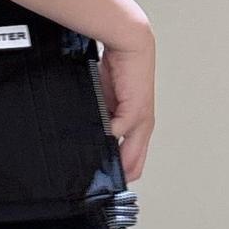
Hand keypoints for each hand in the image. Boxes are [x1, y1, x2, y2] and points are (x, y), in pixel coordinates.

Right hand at [99, 25, 153, 184]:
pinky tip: (94, 144)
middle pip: (135, 165)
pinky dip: (106, 142)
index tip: (101, 180)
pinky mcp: (135, 112)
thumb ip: (100, 117)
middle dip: (117, 175)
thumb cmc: (117, 67)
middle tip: (98, 184)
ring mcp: (141, 121)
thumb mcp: (105, 98)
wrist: (129, 43)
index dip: (118, 171)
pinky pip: (118, 135)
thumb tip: (86, 135)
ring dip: (113, 163)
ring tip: (95, 171)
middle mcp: (142, 126)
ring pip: (130, 156)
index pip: (132, 160)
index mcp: (137, 124)